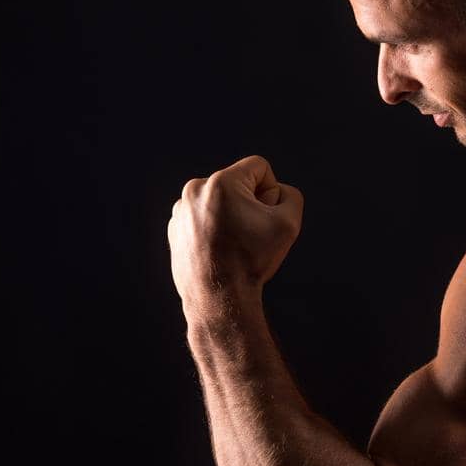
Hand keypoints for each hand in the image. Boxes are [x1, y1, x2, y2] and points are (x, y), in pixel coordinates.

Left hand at [169, 154, 303, 304]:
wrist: (218, 297)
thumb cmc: (251, 261)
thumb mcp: (289, 223)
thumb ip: (291, 195)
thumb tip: (277, 192)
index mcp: (221, 183)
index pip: (260, 167)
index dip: (272, 191)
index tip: (266, 216)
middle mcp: (195, 190)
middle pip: (239, 183)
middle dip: (251, 203)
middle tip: (252, 233)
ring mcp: (181, 209)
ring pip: (220, 200)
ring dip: (233, 215)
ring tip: (234, 244)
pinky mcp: (175, 227)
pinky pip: (203, 216)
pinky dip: (215, 228)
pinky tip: (220, 249)